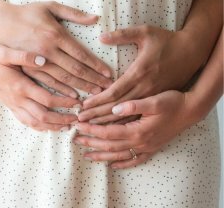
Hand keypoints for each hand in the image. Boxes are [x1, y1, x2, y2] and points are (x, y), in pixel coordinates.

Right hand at [0, 0, 112, 95]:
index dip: (96, 65)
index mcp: (55, 35)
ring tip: (94, 95)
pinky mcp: (28, 68)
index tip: (109, 74)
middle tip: (107, 89)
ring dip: (80, 88)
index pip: (81, 54)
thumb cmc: (27, 12)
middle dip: (92, 80)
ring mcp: (37, 62)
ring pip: (62, 80)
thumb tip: (95, 18)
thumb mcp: (49, 6)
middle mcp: (47, 51)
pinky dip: (61, 92)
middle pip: (74, 70)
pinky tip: (72, 98)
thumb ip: (73, 13)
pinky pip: (47, 83)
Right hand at [0, 41, 80, 130]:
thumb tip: (43, 59)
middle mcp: (16, 98)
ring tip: (66, 126)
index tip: (78, 102)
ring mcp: (12, 104)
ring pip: (34, 123)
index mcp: (19, 85)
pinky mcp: (9, 105)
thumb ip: (24, 56)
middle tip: (77, 119)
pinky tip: (47, 126)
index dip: (64, 103)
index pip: (46, 99)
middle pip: (43, 116)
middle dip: (62, 120)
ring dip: (52, 126)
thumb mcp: (5, 51)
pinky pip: (25, 121)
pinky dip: (38, 126)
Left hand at [73, 90, 195, 167]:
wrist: (190, 111)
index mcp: (137, 130)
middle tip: (74, 140)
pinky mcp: (152, 148)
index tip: (78, 125)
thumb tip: (114, 108)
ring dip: (101, 155)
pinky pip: (135, 160)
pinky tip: (113, 165)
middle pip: (110, 145)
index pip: (107, 132)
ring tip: (87, 155)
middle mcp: (140, 142)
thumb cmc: (172, 102)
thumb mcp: (153, 100)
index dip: (91, 129)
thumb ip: (133, 105)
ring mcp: (146, 147)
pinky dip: (123, 163)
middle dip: (91, 142)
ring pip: (119, 155)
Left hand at [78, 25, 202, 122]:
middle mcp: (145, 88)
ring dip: (108, 121)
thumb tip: (101, 37)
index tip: (83, 106)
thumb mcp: (145, 32)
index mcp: (139, 73)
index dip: (97, 101)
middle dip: (97, 115)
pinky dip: (123, 122)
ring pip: (127, 115)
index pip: (114, 92)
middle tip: (80, 121)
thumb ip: (122, 35)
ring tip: (91, 127)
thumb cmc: (166, 40)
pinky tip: (112, 127)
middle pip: (117, 107)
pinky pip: (138, 114)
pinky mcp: (156, 98)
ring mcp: (152, 95)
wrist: (193, 52)